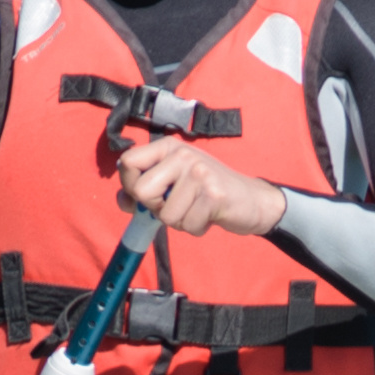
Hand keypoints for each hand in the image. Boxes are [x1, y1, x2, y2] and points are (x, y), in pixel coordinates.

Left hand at [112, 135, 283, 243]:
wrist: (251, 200)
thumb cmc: (207, 193)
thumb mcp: (173, 182)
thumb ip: (145, 188)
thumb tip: (122, 200)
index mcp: (168, 147)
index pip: (128, 162)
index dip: (129, 186)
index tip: (145, 197)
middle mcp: (182, 154)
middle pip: (142, 191)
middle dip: (156, 208)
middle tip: (177, 205)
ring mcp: (199, 172)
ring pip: (165, 214)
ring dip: (180, 221)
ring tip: (198, 209)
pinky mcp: (213, 194)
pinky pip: (187, 225)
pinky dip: (196, 228)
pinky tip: (209, 215)